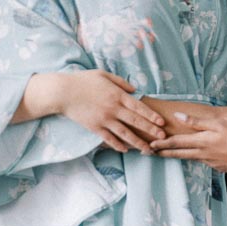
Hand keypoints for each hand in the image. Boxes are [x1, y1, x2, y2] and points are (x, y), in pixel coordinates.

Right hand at [44, 70, 166, 153]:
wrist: (63, 92)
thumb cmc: (83, 81)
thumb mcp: (103, 75)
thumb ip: (120, 82)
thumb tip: (134, 90)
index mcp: (117, 95)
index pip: (138, 107)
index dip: (151, 115)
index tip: (162, 122)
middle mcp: (113, 108)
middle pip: (136, 122)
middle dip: (151, 131)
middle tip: (162, 138)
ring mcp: (104, 119)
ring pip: (126, 134)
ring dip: (138, 143)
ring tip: (148, 150)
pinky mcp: (95, 128)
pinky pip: (110, 139)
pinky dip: (119, 145)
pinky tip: (126, 150)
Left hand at [150, 113, 226, 172]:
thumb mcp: (219, 123)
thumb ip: (197, 121)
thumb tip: (178, 116)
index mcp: (203, 142)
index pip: (177, 142)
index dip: (162, 144)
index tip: (150, 145)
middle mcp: (205, 155)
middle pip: (180, 153)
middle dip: (165, 153)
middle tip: (152, 153)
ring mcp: (213, 163)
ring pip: (193, 158)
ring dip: (181, 155)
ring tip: (171, 153)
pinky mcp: (221, 168)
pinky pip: (208, 162)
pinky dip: (202, 157)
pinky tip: (204, 154)